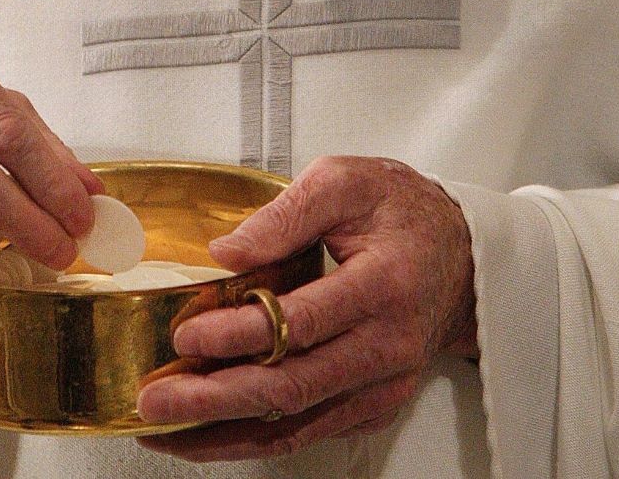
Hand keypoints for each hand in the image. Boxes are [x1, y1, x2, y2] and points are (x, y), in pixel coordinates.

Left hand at [136, 156, 475, 460]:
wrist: (462, 257)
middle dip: (215, 398)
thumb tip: (225, 253)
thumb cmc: (402, 213)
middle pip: (293, 385)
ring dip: (224, 429)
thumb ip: (285, 214)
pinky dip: (253, 437)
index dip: (239, 334)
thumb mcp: (346, 182)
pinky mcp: (373, 404)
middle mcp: (388, 345)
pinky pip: (309, 431)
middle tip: (156, 400)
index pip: (302, 321)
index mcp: (384, 284)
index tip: (187, 335)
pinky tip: (206, 433)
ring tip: (164, 428)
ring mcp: (383, 383)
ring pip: (296, 421)